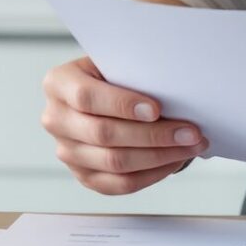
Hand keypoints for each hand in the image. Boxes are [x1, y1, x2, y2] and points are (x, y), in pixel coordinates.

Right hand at [39, 56, 206, 196]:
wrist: (102, 94)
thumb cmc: (113, 74)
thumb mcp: (114, 61)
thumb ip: (132, 72)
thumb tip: (174, 91)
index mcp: (58, 83)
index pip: (87, 97)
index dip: (122, 105)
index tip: (156, 109)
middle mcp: (56, 119)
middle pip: (103, 134)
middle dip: (153, 135)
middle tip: (189, 132)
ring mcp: (67, 151)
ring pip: (114, 163)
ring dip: (159, 157)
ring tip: (189, 147)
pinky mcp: (83, 175)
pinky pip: (118, 184)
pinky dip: (151, 175)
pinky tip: (173, 161)